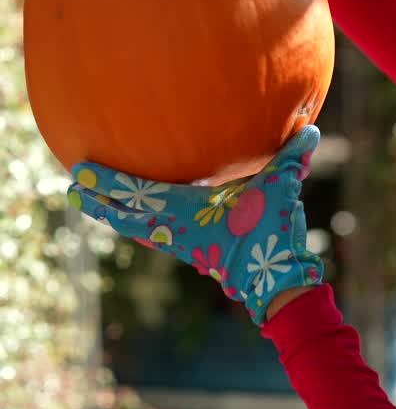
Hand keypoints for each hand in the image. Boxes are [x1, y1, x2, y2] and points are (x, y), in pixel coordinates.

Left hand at [67, 126, 322, 324]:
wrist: (274, 280)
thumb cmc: (272, 232)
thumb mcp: (282, 188)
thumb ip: (293, 156)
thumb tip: (313, 128)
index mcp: (184, 211)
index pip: (135, 192)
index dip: (106, 181)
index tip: (78, 170)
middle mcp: (174, 228)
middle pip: (124, 214)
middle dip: (97, 200)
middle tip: (68, 187)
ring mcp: (181, 241)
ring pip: (136, 226)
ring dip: (113, 213)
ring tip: (90, 201)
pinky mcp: (192, 248)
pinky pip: (154, 233)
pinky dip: (137, 222)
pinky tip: (135, 220)